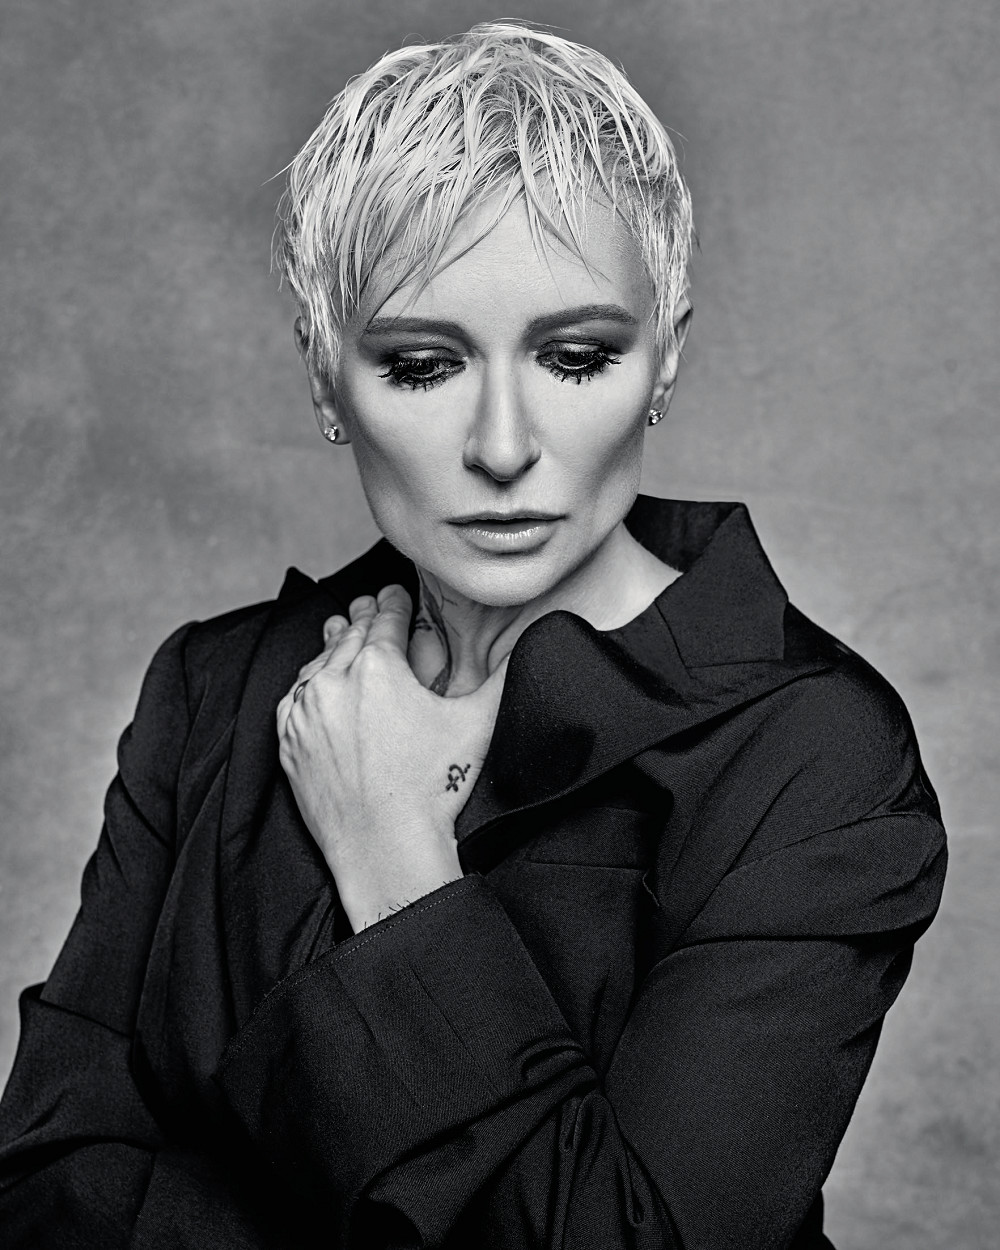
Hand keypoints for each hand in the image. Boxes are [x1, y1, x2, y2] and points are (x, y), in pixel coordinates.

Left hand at [276, 585, 508, 929]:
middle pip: (348, 634)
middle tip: (369, 603)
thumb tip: (539, 638)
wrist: (386, 848)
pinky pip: (295, 699)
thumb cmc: (435, 788)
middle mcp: (333, 681)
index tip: (395, 592)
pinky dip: (308, 684)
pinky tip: (316, 682)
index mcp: (377, 665)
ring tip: (340, 631)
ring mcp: (305, 713)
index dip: (394, 601)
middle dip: (362, 617)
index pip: (385, 617)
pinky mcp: (289, 743)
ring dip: (333, 646)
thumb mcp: (480, 722)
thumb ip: (507, 675)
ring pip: (317, 663)